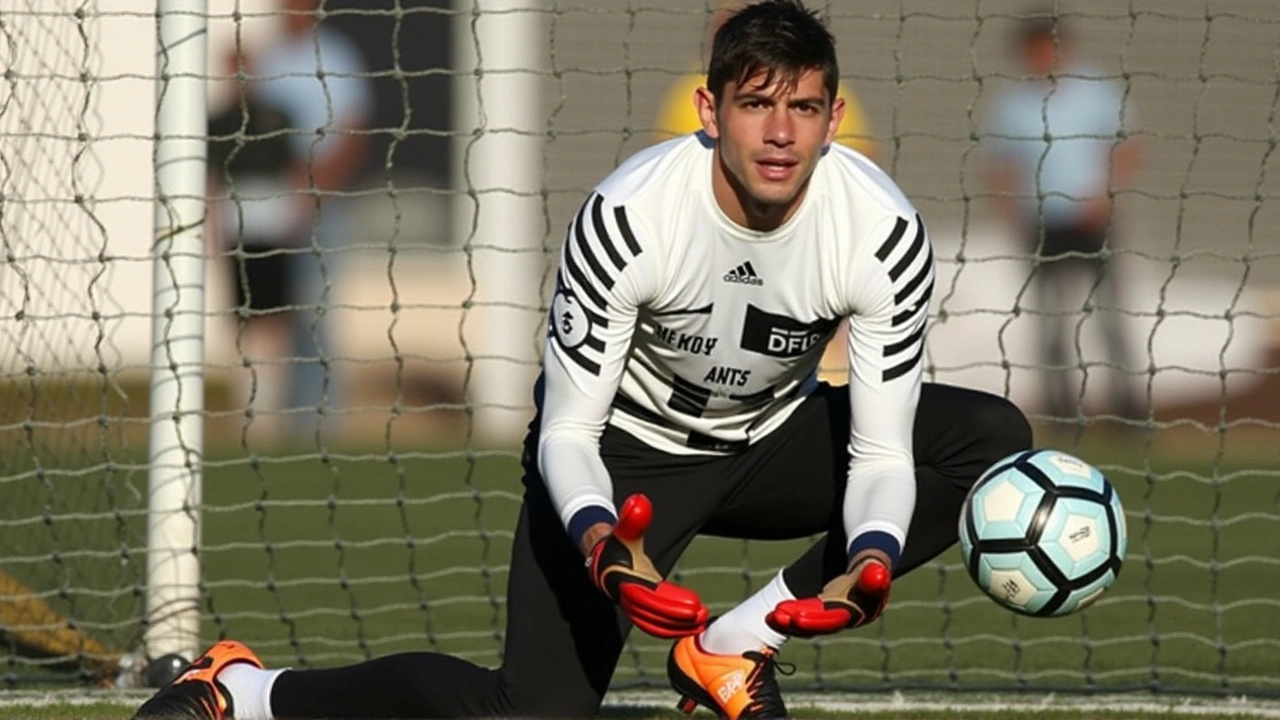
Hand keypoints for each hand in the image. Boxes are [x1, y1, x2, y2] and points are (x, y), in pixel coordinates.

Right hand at [586, 494, 709, 637]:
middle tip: (701, 616)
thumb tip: (639, 500)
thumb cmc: (617, 540)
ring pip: (654, 624)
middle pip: (653, 614)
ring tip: (700, 624)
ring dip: (676, 627)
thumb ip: (633, 517)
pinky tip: (690, 627)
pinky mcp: (639, 610)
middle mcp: (628, 597)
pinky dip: (670, 629)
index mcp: (626, 581)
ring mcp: (633, 606)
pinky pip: (654, 625)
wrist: (602, 555)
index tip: (693, 606)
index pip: (650, 597)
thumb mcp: (625, 527)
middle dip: (677, 618)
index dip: (671, 604)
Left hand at [765, 557, 890, 637]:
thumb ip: (876, 572)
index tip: (796, 617)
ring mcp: (832, 618)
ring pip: (810, 623)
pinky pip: (804, 618)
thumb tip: (878, 572)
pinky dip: (790, 618)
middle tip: (778, 616)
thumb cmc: (873, 568)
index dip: (816, 619)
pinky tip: (774, 616)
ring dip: (791, 622)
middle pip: (819, 624)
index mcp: (860, 613)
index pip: (835, 618)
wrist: (871, 570)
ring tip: (773, 616)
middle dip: (799, 623)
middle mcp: (845, 619)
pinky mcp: (822, 614)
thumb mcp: (876, 568)